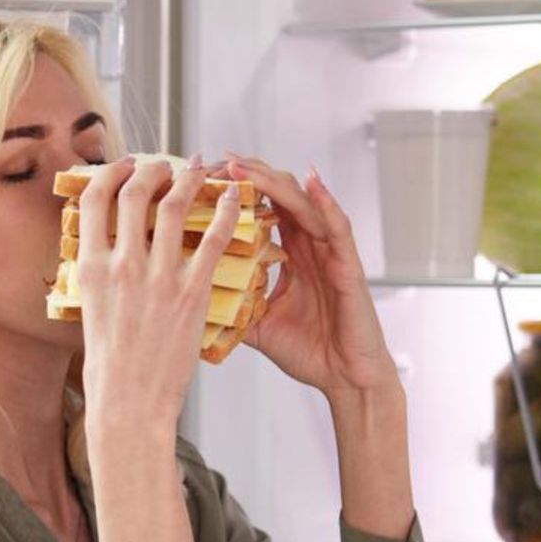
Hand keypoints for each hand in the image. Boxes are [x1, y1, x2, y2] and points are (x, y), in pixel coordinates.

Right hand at [75, 152, 248, 427]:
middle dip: (150, 168)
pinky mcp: (191, 294)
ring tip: (196, 172)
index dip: (112, 173)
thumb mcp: (90, 313)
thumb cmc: (109, 369)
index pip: (96, 200)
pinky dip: (225, 212)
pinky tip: (232, 199)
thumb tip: (104, 253)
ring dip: (187, 180)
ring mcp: (158, 278)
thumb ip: (98, 278)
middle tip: (162, 165)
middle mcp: (122, 266)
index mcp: (91, 269)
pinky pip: (213, 240)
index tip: (124, 167)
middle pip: (134, 191)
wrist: (129, 404)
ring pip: (174, 206)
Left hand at [219, 153, 400, 401]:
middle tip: (214, 163)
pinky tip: (311, 183)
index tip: (201, 179)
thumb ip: (234, 308)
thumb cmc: (310, 351)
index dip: (234, 192)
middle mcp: (309, 246)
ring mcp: (330, 252)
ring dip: (272, 181)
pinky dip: (326, 203)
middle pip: (278, 194)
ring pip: (301, 202)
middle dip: (247, 175)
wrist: (345, 378)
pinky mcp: (348, 265)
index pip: (260, 210)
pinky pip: (338, 227)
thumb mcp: (259, 327)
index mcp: (289, 254)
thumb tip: (191, 306)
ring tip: (241, 165)